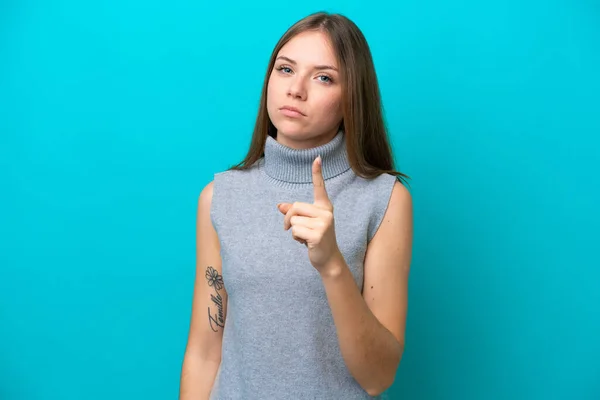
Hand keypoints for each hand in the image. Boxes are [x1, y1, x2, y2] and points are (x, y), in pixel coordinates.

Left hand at [277, 155, 342, 274]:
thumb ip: (294, 213)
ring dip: (293, 231)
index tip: (317, 158)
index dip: (317, 173)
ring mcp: (324, 223)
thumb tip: (279, 205)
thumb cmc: (315, 239)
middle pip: (295, 206)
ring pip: (293, 220)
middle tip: (292, 230)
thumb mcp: (306, 223)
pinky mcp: (319, 234)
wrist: (328, 259)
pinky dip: (295, 238)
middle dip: (288, 219)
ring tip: (305, 237)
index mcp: (324, 207)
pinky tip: (306, 243)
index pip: (320, 187)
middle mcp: (326, 212)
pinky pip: (295, 231)